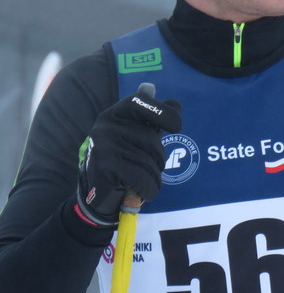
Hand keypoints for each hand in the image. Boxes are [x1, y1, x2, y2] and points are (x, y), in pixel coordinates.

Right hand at [76, 86, 180, 226]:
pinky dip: (150, 188)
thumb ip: (154, 118)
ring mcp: (104, 146)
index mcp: (114, 114)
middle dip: (159, 158)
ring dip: (155, 176)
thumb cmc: (124, 156)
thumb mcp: (138, 133)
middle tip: (152, 167)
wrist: (97, 190)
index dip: (162, 111)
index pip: (140, 101)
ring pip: (148, 161)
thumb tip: (175, 104)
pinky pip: (142, 177)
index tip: (176, 126)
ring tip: (148, 181)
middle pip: (151, 139)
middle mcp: (106, 126)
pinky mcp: (105, 168)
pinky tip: (147, 191)